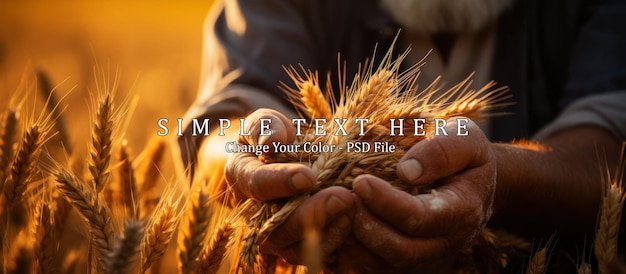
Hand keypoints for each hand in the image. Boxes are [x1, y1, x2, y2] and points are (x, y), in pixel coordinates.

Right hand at [224, 108, 353, 263]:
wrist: (289, 158)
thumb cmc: (277, 135)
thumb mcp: (268, 121)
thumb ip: (266, 126)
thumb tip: (271, 142)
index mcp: (241, 176)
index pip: (256, 184)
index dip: (280, 182)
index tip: (308, 176)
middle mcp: (253, 213)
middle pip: (274, 228)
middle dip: (310, 214)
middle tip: (343, 197)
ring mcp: (275, 234)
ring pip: (294, 248)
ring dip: (327, 231)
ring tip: (353, 207)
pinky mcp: (298, 245)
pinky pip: (314, 255)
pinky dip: (336, 240)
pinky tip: (355, 220)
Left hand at [349, 118, 495, 269]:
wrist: (472, 179)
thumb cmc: (464, 153)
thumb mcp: (465, 138)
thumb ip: (443, 150)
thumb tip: (406, 171)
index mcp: (462, 210)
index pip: (421, 217)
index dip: (387, 203)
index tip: (360, 182)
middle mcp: (444, 241)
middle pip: (401, 251)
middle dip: (367, 228)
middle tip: (341, 199)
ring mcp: (424, 254)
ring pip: (385, 265)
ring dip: (354, 243)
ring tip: (334, 211)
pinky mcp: (405, 258)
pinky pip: (374, 267)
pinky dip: (351, 252)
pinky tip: (335, 225)